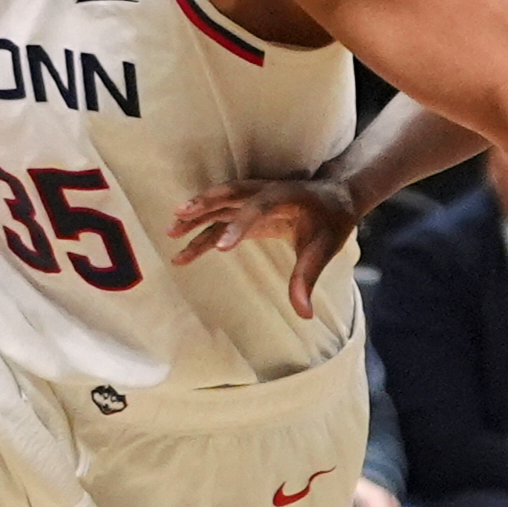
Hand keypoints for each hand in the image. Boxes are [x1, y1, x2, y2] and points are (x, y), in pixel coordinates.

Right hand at [168, 175, 358, 318]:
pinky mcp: (247, 211)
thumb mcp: (324, 250)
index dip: (240, 226)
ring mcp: (253, 200)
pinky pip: (220, 220)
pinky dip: (201, 232)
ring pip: (219, 205)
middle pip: (230, 195)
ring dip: (195, 216)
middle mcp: (265, 192)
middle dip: (204, 205)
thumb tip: (304, 314)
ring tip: (171, 232)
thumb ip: (308, 278)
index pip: (259, 207)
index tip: (222, 248)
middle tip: (179, 216)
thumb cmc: (331, 222)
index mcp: (287, 196)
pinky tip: (183, 250)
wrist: (336, 199)